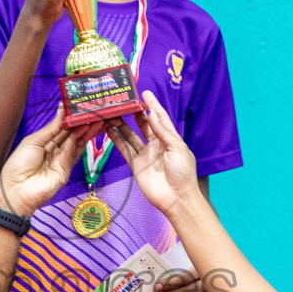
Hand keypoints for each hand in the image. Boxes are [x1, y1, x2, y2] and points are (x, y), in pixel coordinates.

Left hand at [0, 106, 87, 217]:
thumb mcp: (33, 141)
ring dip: (86, 130)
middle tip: (93, 110)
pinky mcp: (66, 170)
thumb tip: (62, 111)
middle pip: (71, 135)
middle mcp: (54, 151)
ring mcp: (61, 161)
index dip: (69, 118)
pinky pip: (73, 152)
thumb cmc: (19, 164)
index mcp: (44, 143)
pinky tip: (86, 128)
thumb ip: (51, 128)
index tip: (78, 105)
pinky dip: (80, 140)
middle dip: (81, 123)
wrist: (16, 190)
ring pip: (76, 143)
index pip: (60, 128)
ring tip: (96, 116)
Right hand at [105, 91, 199, 216]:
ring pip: (131, 135)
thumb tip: (151, 115)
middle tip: (125, 100)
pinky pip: (125, 149)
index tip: (145, 93)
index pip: (160, 118)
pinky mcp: (136, 165)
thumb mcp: (177, 147)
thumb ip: (163, 131)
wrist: (176, 198)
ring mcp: (145, 154)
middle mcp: (156, 144)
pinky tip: (109, 129)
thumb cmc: (182, 172)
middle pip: (144, 124)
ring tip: (113, 112)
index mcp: (169, 138)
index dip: (152, 105)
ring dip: (123, 124)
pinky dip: (117, 139)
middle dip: (135, 112)